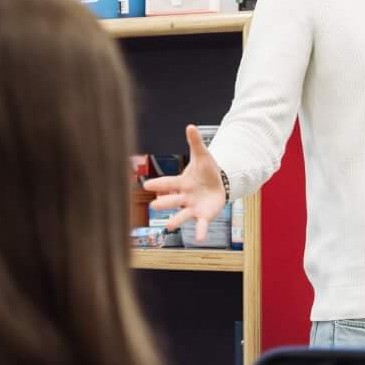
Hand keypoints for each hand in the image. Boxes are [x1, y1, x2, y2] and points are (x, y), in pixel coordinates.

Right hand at [141, 125, 226, 245]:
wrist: (218, 183)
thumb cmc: (206, 170)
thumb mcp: (202, 155)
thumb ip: (195, 142)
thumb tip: (190, 125)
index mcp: (182, 182)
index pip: (168, 182)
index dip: (158, 184)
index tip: (146, 185)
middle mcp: (184, 196)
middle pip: (172, 199)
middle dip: (164, 203)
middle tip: (154, 206)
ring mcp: (193, 207)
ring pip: (182, 214)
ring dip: (175, 220)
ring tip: (169, 226)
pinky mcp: (203, 215)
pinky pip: (201, 224)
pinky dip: (200, 231)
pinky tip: (200, 239)